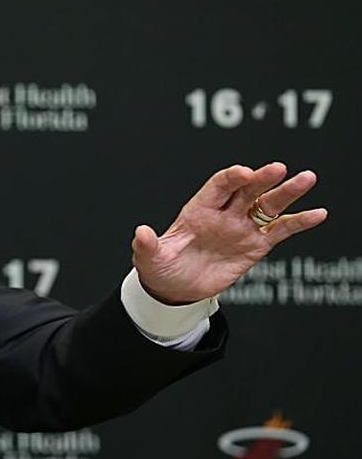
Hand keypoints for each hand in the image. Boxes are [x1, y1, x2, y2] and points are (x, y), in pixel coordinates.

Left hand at [132, 162, 326, 304]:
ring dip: (288, 192)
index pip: (218, 186)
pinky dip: (299, 221)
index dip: (231, 178)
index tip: (243, 173)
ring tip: (307, 178)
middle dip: (262, 178)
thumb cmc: (160, 268)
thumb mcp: (149, 258)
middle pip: (247, 189)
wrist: (175, 290)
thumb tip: (140, 232)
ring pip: (268, 205)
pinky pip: (280, 230)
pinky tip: (318, 213)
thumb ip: (147, 244)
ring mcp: (242, 228)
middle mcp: (224, 214)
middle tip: (279, 168)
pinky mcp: (255, 246)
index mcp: (198, 210)